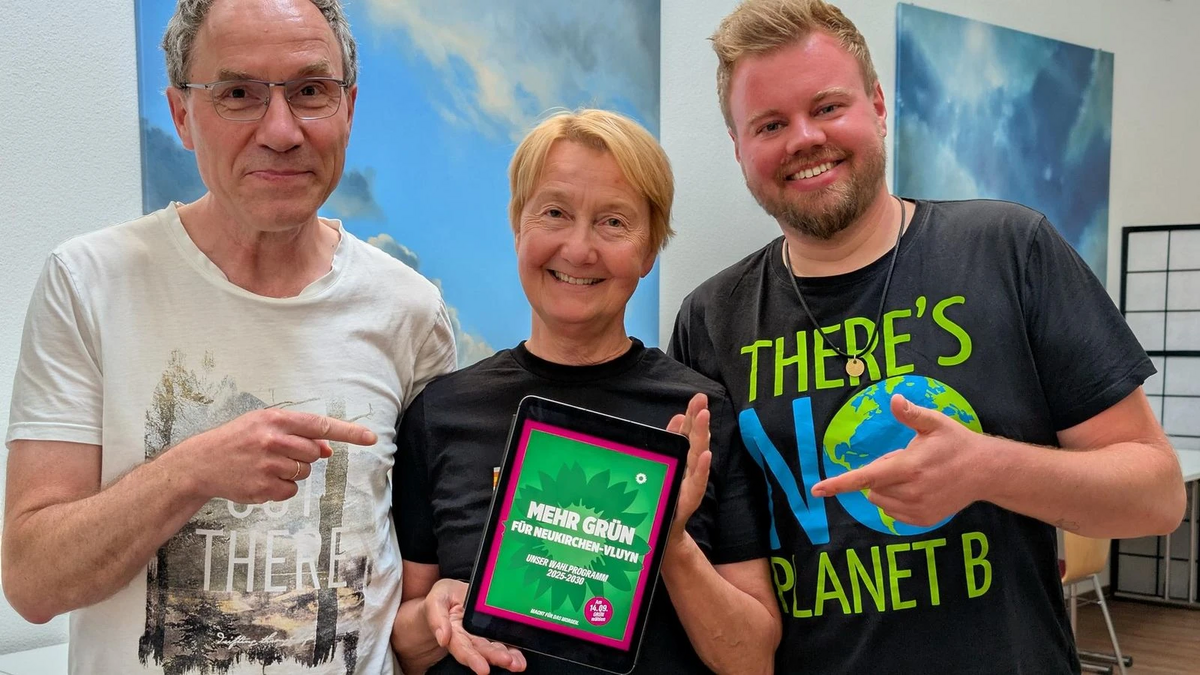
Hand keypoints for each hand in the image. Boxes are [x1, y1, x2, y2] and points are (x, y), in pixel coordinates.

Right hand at [174, 408, 376, 503]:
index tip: (371, 437)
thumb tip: (328, 449)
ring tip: (264, 465)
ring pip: (304, 473)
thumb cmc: (237, 440)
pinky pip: (291, 491)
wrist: (200, 463)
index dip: (349, 432)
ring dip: (291, 472)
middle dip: (303, 455)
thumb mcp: (263, 425)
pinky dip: (281, 488)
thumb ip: (297, 433)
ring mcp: (269, 466)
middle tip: (277, 453)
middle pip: (315, 453)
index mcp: (276, 419)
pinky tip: (260, 479)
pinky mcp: (264, 488)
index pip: (321, 425)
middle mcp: (274, 441)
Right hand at [424, 579, 525, 673]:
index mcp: (453, 632)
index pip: (462, 648)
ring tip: (517, 664)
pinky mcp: (493, 630)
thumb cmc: (443, 598)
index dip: (472, 659)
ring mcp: (482, 635)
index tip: (483, 669)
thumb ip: (437, 618)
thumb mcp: (436, 600)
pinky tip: (520, 657)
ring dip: (507, 657)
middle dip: (494, 657)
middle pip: (482, 650)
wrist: (453, 594)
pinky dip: (513, 650)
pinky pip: (504, 641)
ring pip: (495, 648)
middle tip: (507, 661)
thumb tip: (442, 638)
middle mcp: (469, 638)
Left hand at [666, 393, 712, 545]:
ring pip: (697, 458)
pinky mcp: (688, 501)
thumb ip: (673, 442)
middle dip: (698, 421)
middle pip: (694, 442)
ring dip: (701, 436)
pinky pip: (696, 483)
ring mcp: (690, 484)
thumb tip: (680, 416)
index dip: (692, 415)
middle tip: (702, 401)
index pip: (688, 433)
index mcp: (683, 460)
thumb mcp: (666, 465)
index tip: (698, 397)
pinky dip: (701, 469)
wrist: (664, 534)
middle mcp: (690, 470)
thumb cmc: (665, 498)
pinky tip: (705, 455)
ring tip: (704, 417)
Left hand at [810, 394, 982, 526]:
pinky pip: (893, 512)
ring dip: (886, 488)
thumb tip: (893, 399)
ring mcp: (918, 510)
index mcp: (910, 467)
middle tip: (906, 460)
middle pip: (872, 487)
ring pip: (880, 500)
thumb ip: (911, 414)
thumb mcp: (936, 423)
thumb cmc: (957, 443)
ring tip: (914, 474)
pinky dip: (896, 501)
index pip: (867, 477)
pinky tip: (919, 488)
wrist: (986, 472)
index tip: (817, 489)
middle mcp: (912, 492)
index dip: (840, 483)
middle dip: (879, 473)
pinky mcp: (923, 521)